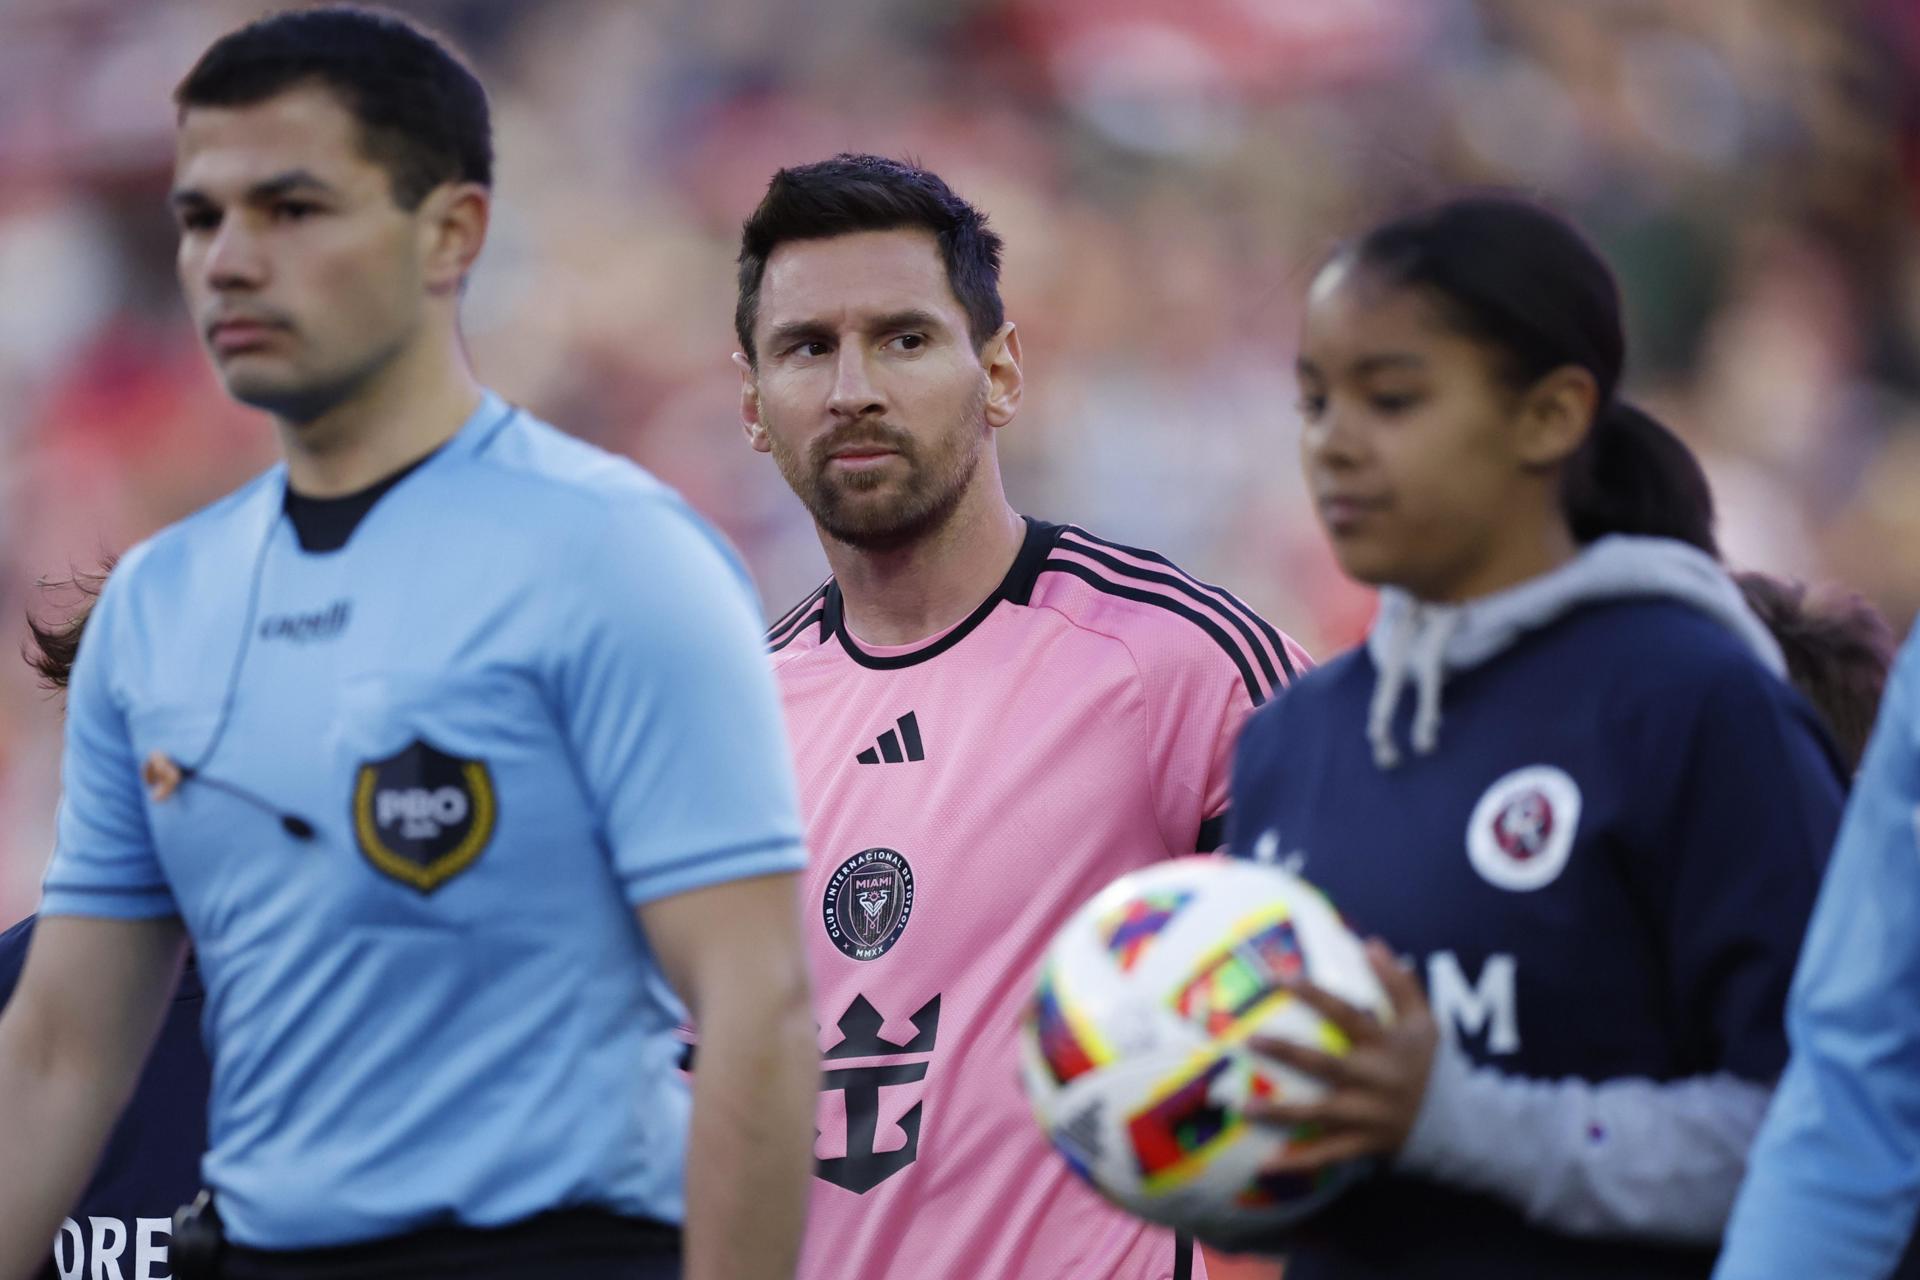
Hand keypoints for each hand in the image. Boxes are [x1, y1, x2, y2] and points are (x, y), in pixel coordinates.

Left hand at [1243, 939, 1437, 1174]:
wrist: (1459, 1122)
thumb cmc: (1430, 1063)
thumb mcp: (1424, 1021)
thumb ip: (1398, 983)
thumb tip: (1372, 943)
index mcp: (1386, 1047)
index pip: (1348, 1016)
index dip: (1318, 997)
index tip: (1286, 979)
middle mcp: (1375, 1081)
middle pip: (1326, 1064)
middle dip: (1288, 1052)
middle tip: (1251, 1038)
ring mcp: (1368, 1116)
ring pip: (1320, 1114)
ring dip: (1282, 1111)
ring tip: (1245, 1105)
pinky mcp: (1364, 1144)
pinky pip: (1328, 1154)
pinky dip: (1299, 1162)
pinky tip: (1266, 1164)